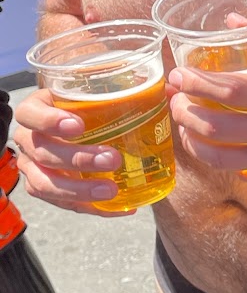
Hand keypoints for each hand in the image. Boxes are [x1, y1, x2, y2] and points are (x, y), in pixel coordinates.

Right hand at [12, 87, 128, 214]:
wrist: (80, 130)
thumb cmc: (89, 107)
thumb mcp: (96, 91)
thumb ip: (121, 85)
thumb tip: (170, 87)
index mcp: (35, 111)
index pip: (30, 114)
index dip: (49, 120)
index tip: (78, 126)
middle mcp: (29, 140)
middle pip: (43, 153)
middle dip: (77, 158)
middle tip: (112, 159)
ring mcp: (34, 168)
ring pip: (46, 184)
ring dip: (80, 189)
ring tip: (112, 189)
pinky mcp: (48, 190)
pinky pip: (67, 205)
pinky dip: (95, 207)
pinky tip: (124, 206)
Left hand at [168, 37, 246, 191]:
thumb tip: (230, 19)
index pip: (229, 90)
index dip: (196, 83)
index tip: (179, 75)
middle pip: (215, 126)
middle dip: (185, 112)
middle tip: (176, 101)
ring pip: (219, 157)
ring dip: (193, 140)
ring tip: (186, 126)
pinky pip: (241, 175)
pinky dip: (225, 160)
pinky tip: (219, 148)